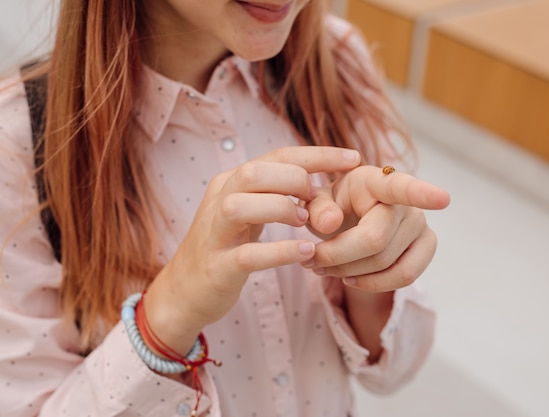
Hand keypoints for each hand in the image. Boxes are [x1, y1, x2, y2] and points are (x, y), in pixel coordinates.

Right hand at [143, 147, 360, 353]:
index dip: (318, 155)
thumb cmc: (226, 248)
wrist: (185, 292)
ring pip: (240, 206)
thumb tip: (319, 183)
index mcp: (230, 182)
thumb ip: (276, 195)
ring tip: (304, 222)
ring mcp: (215, 234)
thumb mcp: (248, 214)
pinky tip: (307, 251)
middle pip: (253, 172)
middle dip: (295, 180)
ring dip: (280, 209)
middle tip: (317, 199)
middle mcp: (219, 200)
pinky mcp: (218, 267)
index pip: (277, 155)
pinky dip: (280, 251)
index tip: (354, 158)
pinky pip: (248, 255)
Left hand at [302, 165, 449, 291]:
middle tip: (309, 260)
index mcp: (377, 181)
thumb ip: (317, 208)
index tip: (443, 199)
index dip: (422, 193)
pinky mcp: (427, 246)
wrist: (350, 219)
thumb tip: (331, 223)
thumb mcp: (314, 203)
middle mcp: (405, 201)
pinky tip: (351, 279)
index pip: (400, 187)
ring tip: (322, 268)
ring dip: (348, 273)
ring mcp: (421, 224)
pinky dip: (372, 284)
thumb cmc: (333, 207)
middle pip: (374, 241)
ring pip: (385, 264)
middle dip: (336, 256)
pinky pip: (404, 277)